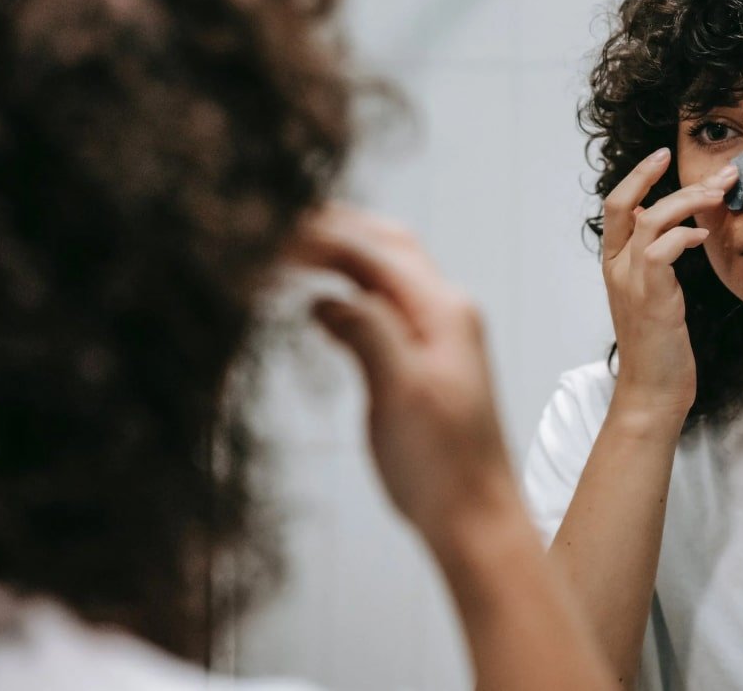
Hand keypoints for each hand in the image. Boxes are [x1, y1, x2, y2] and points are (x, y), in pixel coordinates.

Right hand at [286, 202, 514, 540]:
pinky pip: (386, 307)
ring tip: (290, 247)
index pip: (373, 252)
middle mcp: (448, 312)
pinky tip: (321, 299)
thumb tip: (324, 296)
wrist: (476, 519)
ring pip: (387, 273)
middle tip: (277, 222)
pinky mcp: (427, 360)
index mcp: (445, 311)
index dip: (319, 235)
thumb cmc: (441, 466)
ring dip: (343, 254)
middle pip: (386, 247)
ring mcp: (440, 335)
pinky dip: (351, 290)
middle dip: (335, 229)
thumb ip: (367, 333)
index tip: (266, 229)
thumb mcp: (400, 393)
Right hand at [601, 148, 733, 414]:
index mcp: (615, 265)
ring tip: (720, 194)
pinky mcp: (651, 298)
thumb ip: (657, 262)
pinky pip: (663, 250)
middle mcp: (616, 269)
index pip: (616, 207)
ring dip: (688, 201)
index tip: (663, 156)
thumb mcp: (656, 297)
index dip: (637, 177)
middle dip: (653, 175)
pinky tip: (707, 236)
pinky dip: (686, 235)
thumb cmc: (660, 348)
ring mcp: (630, 283)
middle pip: (621, 204)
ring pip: (650, 220)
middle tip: (694, 163)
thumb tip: (678, 230)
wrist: (652, 391)